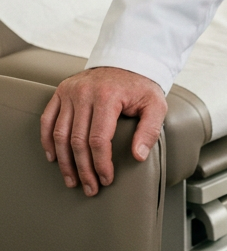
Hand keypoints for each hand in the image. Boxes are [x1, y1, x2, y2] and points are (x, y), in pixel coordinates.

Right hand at [40, 67, 166, 195]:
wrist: (128, 62)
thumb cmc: (141, 87)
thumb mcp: (155, 104)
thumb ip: (150, 129)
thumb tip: (138, 156)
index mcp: (108, 96)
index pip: (99, 139)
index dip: (101, 163)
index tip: (106, 179)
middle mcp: (85, 92)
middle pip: (77, 141)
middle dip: (83, 169)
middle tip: (90, 188)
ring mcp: (70, 91)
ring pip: (60, 135)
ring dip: (64, 162)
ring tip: (72, 180)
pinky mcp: (61, 91)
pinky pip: (47, 121)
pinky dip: (48, 141)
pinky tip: (54, 158)